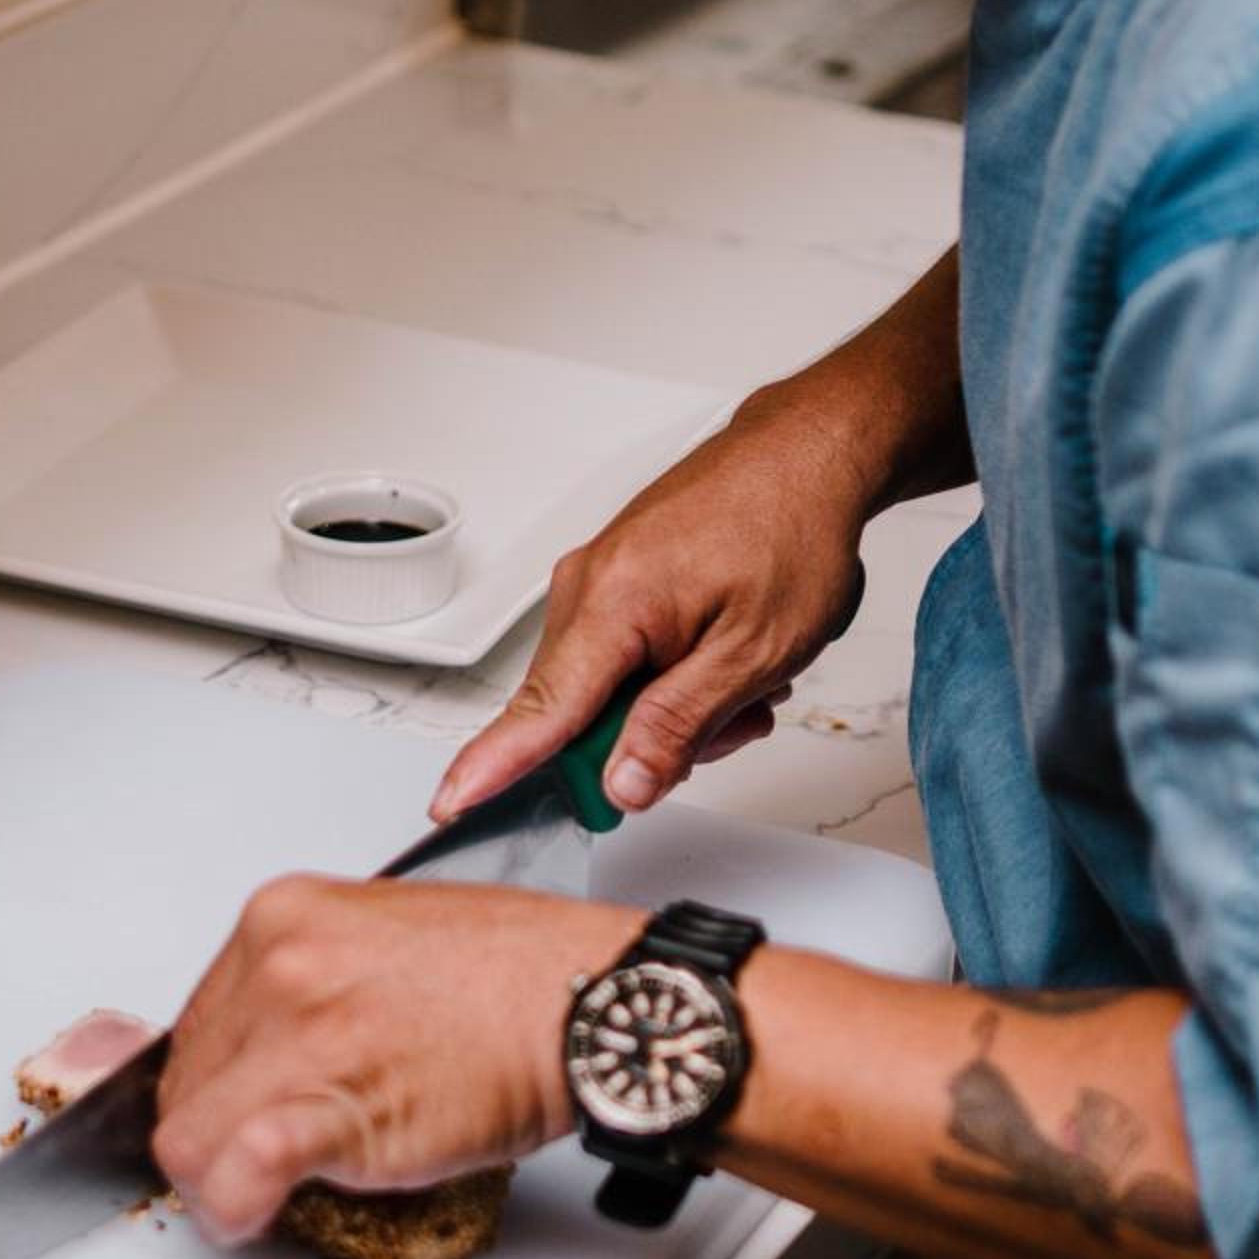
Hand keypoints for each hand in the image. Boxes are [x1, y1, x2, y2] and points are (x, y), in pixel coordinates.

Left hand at [152, 875, 645, 1243]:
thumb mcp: (385, 932)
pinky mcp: (327, 1104)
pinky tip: (250, 1213)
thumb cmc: (519, 972)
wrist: (589, 1000)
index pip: (197, 1020)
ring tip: (255, 1193)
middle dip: (213, 1128)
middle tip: (256, 1156)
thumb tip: (271, 1038)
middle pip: (185, 1079)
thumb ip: (315, 974)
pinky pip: (235, 1169)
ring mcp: (297, 1032)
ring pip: (187, 1137)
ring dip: (215, 1179)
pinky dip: (232, 1205)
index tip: (239, 1106)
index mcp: (285, 915)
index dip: (218, 1079)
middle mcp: (278, 962)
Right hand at [431, 383, 872, 825]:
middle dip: (654, 740)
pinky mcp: (620, 580)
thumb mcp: (755, 651)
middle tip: (734, 717)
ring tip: (746, 674)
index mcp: (612, 603)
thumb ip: (680, 724)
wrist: (806, 454)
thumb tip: (621, 784)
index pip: (541, 710)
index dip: (494, 767)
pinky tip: (729, 654)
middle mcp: (588, 588)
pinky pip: (628, 660)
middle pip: (582, 715)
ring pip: (613, 693)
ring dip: (678, 705)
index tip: (452, 804)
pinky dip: (678, 674)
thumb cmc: (791, 530)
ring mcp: (601, 580)